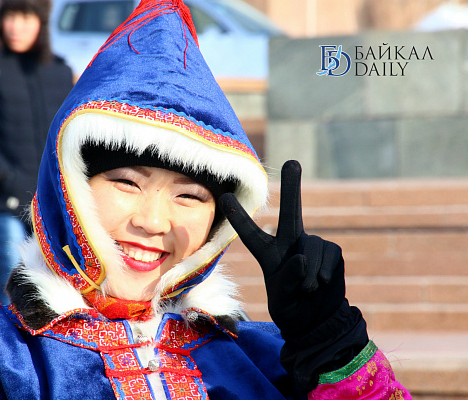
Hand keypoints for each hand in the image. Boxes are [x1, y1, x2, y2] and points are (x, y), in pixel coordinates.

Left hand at [219, 160, 344, 337]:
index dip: (238, 216)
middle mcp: (289, 244)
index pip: (250, 234)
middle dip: (293, 187)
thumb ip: (286, 279)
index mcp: (268, 254)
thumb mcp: (281, 300)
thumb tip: (301, 257)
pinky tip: (321, 284)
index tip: (225, 196)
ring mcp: (311, 246)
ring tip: (307, 289)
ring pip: (310, 246)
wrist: (317, 319)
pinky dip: (323, 272)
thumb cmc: (292, 308)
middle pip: (290, 212)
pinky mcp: (331, 252)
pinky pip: (327, 255)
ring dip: (309, 271)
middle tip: (293, 161)